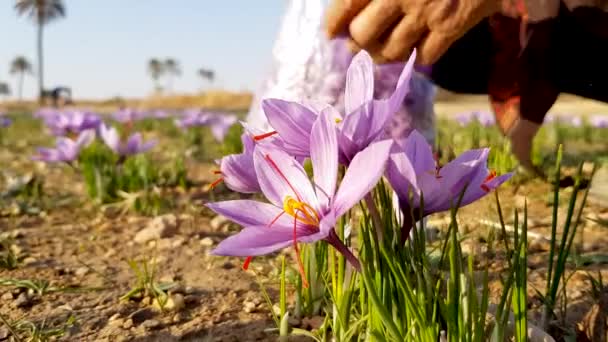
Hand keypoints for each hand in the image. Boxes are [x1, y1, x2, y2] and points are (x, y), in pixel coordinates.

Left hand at [326, 0, 500, 64]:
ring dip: (381, 54)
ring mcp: (426, 16)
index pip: (345, 6)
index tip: (331, 31)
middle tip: (355, 43)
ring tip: (379, 52)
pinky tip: (414, 51)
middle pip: (363, 35)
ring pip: (392, 51)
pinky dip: (416, 57)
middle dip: (356, 42)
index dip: (334, 22)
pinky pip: (426, 56)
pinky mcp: (453, 27)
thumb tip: (353, 0)